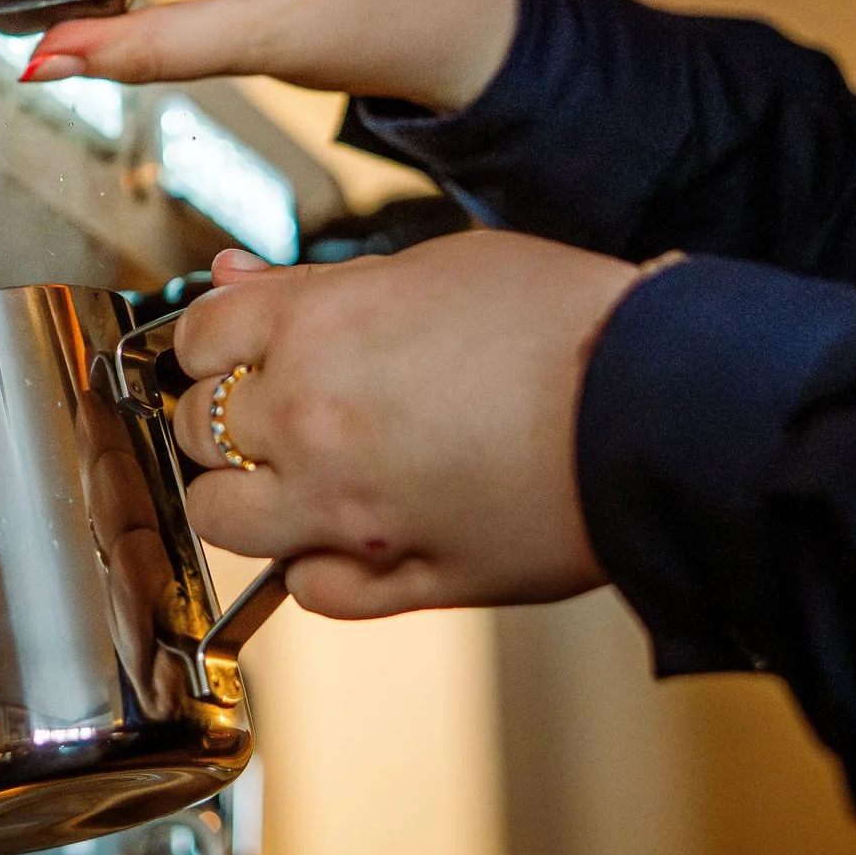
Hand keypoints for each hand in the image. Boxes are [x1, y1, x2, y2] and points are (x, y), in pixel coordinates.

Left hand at [168, 236, 640, 618]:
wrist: (659, 404)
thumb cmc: (564, 321)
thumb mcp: (431, 265)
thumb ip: (319, 283)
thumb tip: (235, 281)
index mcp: (315, 327)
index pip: (197, 337)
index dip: (214, 341)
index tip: (232, 349)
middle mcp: (311, 419)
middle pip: (196, 428)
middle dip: (223, 415)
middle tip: (272, 407)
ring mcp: (347, 509)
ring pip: (223, 519)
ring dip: (248, 496)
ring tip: (298, 474)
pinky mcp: (399, 578)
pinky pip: (308, 589)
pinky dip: (316, 566)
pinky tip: (352, 533)